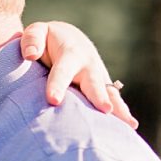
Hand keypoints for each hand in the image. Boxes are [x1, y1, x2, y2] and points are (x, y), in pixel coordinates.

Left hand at [21, 22, 138, 128]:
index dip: (58, 85)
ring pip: (110, 94)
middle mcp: (89, 67)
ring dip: (119, 108)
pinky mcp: (104, 89)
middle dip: (99, 96)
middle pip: (94, 83)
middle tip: (105, 110)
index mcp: (70, 54)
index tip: (54, 100)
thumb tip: (31, 54)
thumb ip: (32, 40)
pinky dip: (123, 113)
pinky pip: (114, 101)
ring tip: (128, 124)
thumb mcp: (37, 32)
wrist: (69, 39)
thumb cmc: (48, 39)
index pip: (62, 71)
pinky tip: (130, 128)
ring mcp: (99, 78)